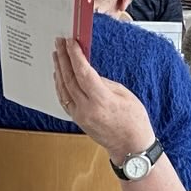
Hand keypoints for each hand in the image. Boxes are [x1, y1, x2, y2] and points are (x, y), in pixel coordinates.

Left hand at [54, 38, 155, 164]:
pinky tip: (59, 75)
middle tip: (60, 43)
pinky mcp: (77, 119)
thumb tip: (88, 71)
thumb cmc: (134, 122)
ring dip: (59, 69)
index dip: (75, 55)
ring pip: (63, 88)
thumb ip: (104, 82)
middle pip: (69, 78)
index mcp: (102, 101)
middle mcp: (87, 109)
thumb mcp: (124, 95)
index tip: (70, 42)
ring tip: (57, 54)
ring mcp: (80, 115)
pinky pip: (64, 98)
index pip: (83, 73)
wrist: (131, 147)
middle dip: (63, 58)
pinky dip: (60, 84)